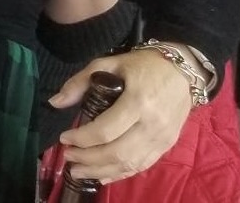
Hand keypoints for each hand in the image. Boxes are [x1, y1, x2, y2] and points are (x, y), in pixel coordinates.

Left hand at [51, 46, 200, 183]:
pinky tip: (102, 176)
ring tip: (77, 171)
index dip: (81, 138)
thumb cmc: (144, 65)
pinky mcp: (167, 145)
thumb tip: (55, 102)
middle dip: (87, 158)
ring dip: (100, 171)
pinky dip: (120, 174)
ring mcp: (162, 138)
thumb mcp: (109, 64)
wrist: (185, 71)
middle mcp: (152, 124)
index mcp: (138, 102)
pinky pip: (142, 165)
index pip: (105, 130)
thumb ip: (80, 82)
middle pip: (116, 152)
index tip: (64, 137)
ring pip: (129, 164)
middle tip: (67, 156)